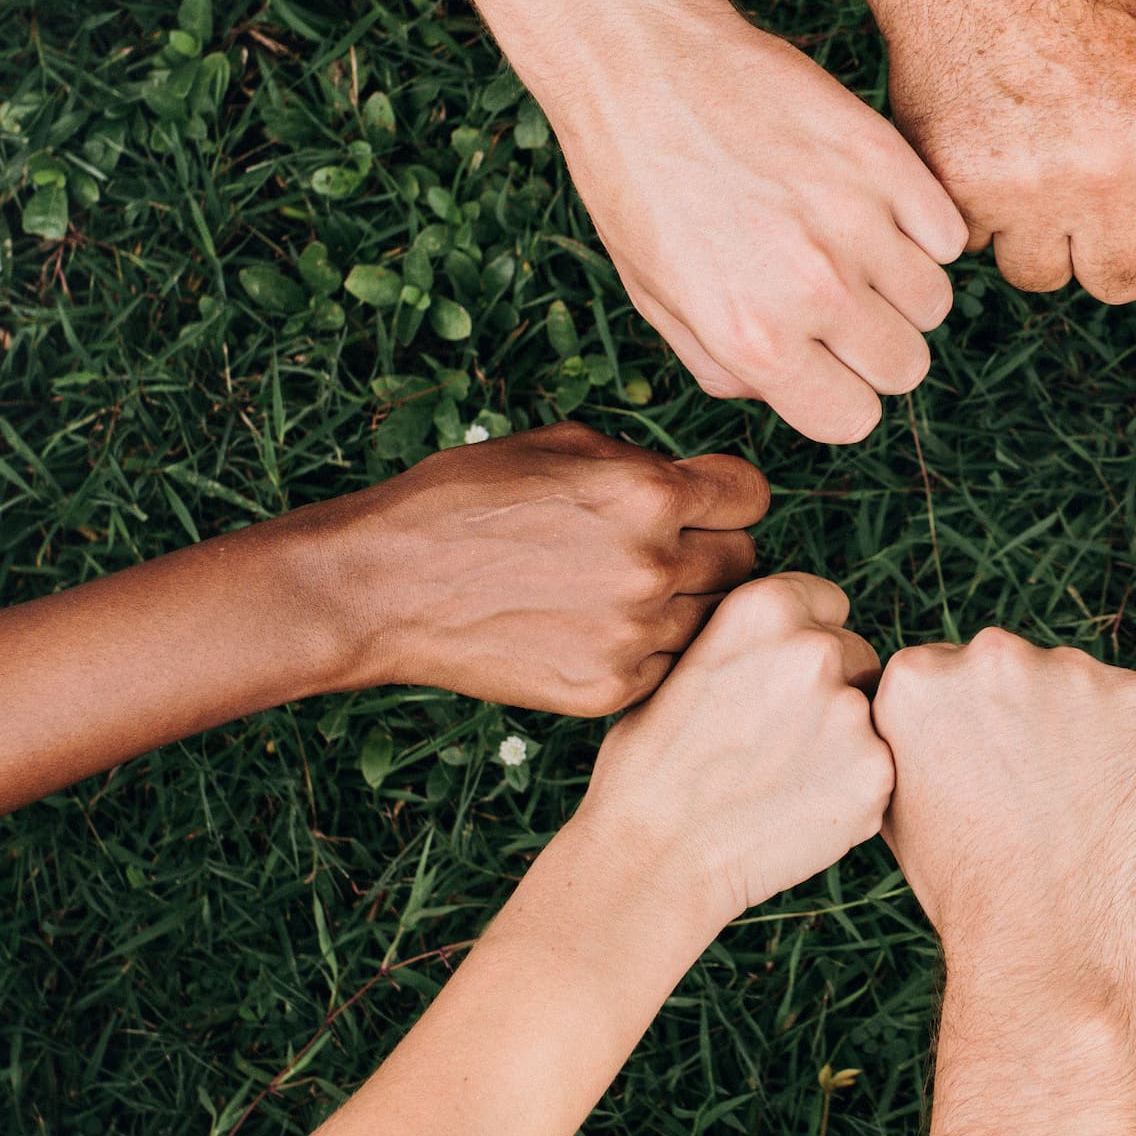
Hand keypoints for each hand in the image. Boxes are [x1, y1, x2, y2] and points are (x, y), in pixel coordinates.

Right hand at [276, 428, 768, 714]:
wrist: (384, 587)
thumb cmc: (463, 502)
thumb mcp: (558, 447)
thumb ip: (644, 464)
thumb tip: (698, 487)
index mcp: (647, 493)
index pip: (752, 496)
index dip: (728, 497)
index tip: (706, 505)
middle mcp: (653, 565)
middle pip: (744, 563)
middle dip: (713, 551)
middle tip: (666, 551)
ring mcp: (634, 635)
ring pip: (712, 622)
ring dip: (685, 606)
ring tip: (624, 593)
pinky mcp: (608, 689)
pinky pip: (668, 667)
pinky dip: (649, 651)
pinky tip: (601, 631)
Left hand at [544, 4, 966, 447]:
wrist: (642, 64)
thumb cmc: (636, 182)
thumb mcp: (656, 298)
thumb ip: (727, 364)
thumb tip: (790, 390)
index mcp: (752, 338)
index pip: (852, 420)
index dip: (838, 393)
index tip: (821, 360)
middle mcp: (813, 290)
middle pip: (905, 366)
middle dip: (875, 345)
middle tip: (835, 300)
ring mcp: (857, 220)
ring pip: (935, 302)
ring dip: (900, 285)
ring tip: (848, 244)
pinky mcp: (885, 157)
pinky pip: (946, 232)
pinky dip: (920, 226)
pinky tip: (870, 202)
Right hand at [572, 572, 890, 929]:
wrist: (654, 856)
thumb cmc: (652, 765)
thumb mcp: (685, 665)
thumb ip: (752, 641)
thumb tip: (793, 634)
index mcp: (765, 607)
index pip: (828, 604)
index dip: (805, 642)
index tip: (778, 682)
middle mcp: (816, 648)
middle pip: (857, 656)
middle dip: (830, 691)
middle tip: (776, 742)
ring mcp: (852, 712)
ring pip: (873, 715)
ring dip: (845, 739)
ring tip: (782, 779)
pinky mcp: (877, 774)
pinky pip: (879, 769)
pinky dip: (854, 788)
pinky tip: (799, 809)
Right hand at [844, 0, 1135, 303]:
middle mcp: (1103, 167)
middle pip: (1122, 283)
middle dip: (1111, 247)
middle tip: (1088, 186)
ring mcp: (1025, 184)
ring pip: (1046, 276)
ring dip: (1043, 238)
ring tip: (1034, 164)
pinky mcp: (956, 187)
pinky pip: (979, 247)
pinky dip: (983, 215)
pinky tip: (988, 151)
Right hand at [874, 630, 1135, 988]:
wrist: (1045, 937)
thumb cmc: (965, 884)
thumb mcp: (897, 801)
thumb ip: (909, 735)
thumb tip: (926, 713)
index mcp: (916, 677)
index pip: (947, 673)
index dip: (968, 725)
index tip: (979, 769)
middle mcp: (989, 656)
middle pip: (1008, 667)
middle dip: (1018, 712)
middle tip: (1029, 788)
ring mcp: (1068, 672)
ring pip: (1072, 684)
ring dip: (1075, 723)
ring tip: (1069, 802)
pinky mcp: (1135, 697)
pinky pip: (1131, 708)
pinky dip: (1129, 744)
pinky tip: (1109, 799)